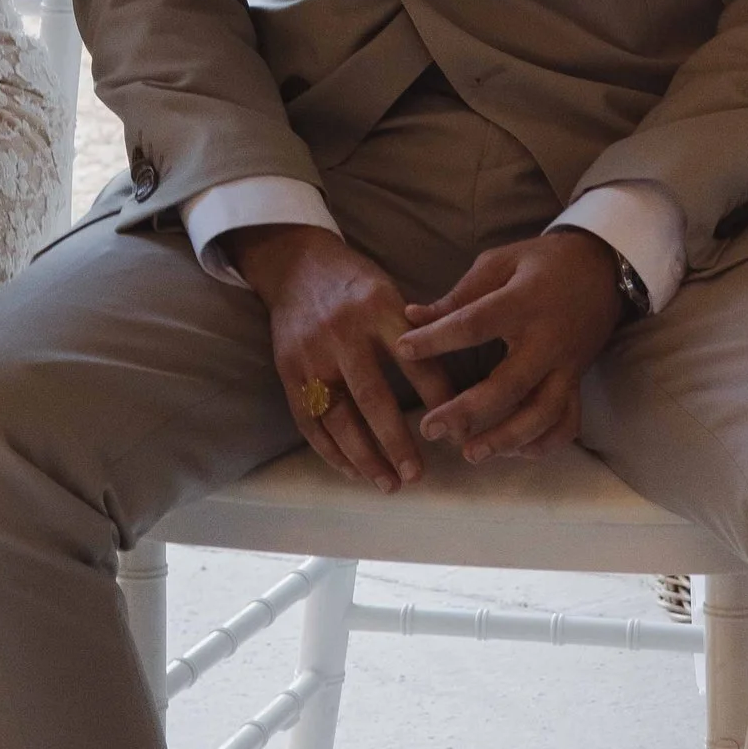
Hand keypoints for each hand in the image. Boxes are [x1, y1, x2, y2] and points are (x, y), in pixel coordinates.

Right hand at [228, 225, 447, 491]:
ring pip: (338, 416)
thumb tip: (457, 387)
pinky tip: (353, 471)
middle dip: (397, 442)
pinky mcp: (287, 369)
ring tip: (389, 485)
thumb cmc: (356, 284)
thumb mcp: (391, 293)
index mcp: (379, 310)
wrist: (295, 263)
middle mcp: (343, 333)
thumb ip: (416, 335)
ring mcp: (311, 353)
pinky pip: (309, 420)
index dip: (440, 402)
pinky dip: (330, 451)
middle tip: (418, 476)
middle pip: (373, 398)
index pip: (416, 364)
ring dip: (364, 457)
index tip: (460, 434)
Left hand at [398, 231, 625, 461]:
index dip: (436, 339)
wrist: (603, 269)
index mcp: (523, 303)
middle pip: (509, 385)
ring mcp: (567, 367)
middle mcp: (548, 341)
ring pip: (542, 415)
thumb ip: (458, 295)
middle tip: (430, 428)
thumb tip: (411, 317)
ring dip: (506, 439)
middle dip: (468, 412)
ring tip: (470, 453)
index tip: (403, 351)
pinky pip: (567, 424)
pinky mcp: (578, 382)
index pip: (474, 324)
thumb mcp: (500, 263)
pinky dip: (542, 444)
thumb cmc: (543, 263)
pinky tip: (513, 452)